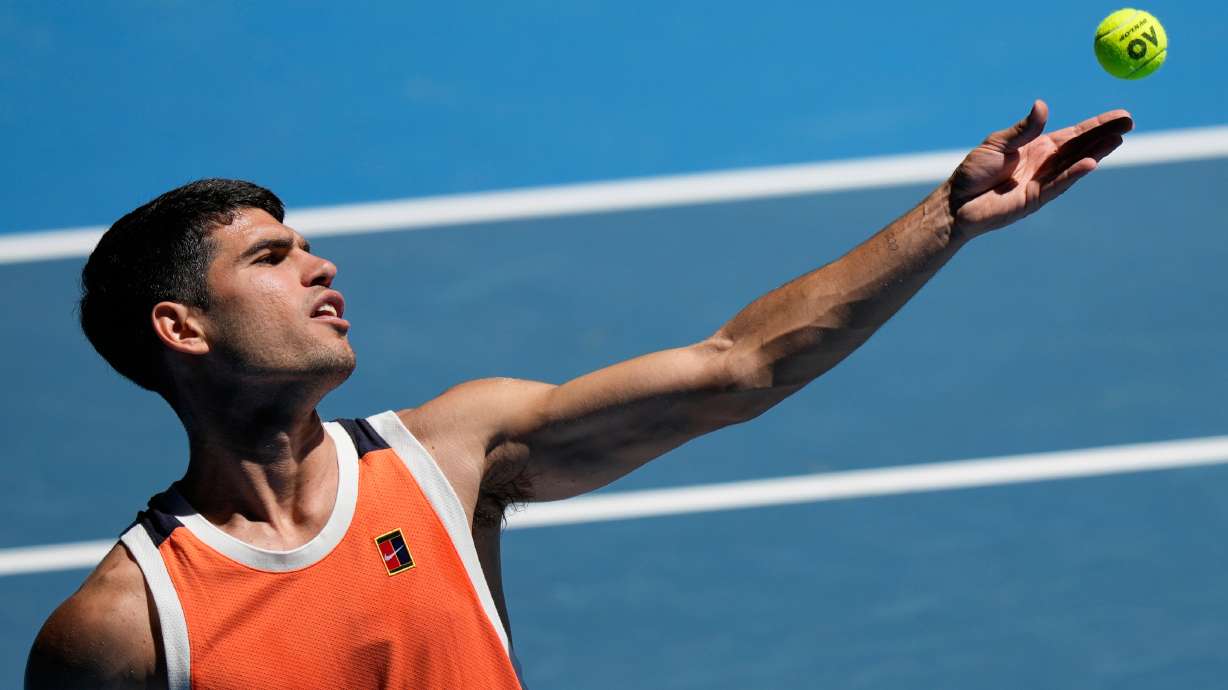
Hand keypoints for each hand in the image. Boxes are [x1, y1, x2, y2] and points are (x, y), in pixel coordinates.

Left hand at [947, 100, 1132, 238]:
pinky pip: (1059, 184)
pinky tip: (1091, 162)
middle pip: (1082, 147)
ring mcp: (1043, 182)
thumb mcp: (998, 143)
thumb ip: (1023, 129)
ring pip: (1075, 165)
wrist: (956, 203)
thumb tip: (1042, 106)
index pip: (1075, 134)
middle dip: (1105, 135)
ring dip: (1097, 152)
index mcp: (1039, 148)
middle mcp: (1046, 164)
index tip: (1121, 115)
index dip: (1097, 125)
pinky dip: (1074, 173)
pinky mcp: (1036, 199)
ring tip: (1118, 139)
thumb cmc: (974, 172)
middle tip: (1130, 123)